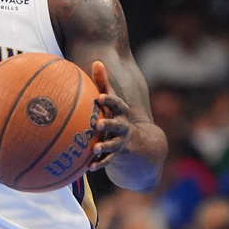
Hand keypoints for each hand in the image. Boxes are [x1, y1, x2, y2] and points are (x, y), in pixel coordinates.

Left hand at [89, 61, 158, 190]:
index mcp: (121, 112)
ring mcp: (121, 141)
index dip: (109, 101)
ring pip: (113, 144)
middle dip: (108, 124)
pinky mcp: (117, 155)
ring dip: (104, 146)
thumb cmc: (117, 115)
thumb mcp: (112, 101)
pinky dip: (99, 163)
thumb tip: (97, 61)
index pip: (117, 104)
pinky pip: (108, 160)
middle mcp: (123, 126)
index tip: (99, 98)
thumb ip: (104, 83)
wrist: (140, 144)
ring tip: (95, 149)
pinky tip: (88, 167)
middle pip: (116, 125)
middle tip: (98, 124)